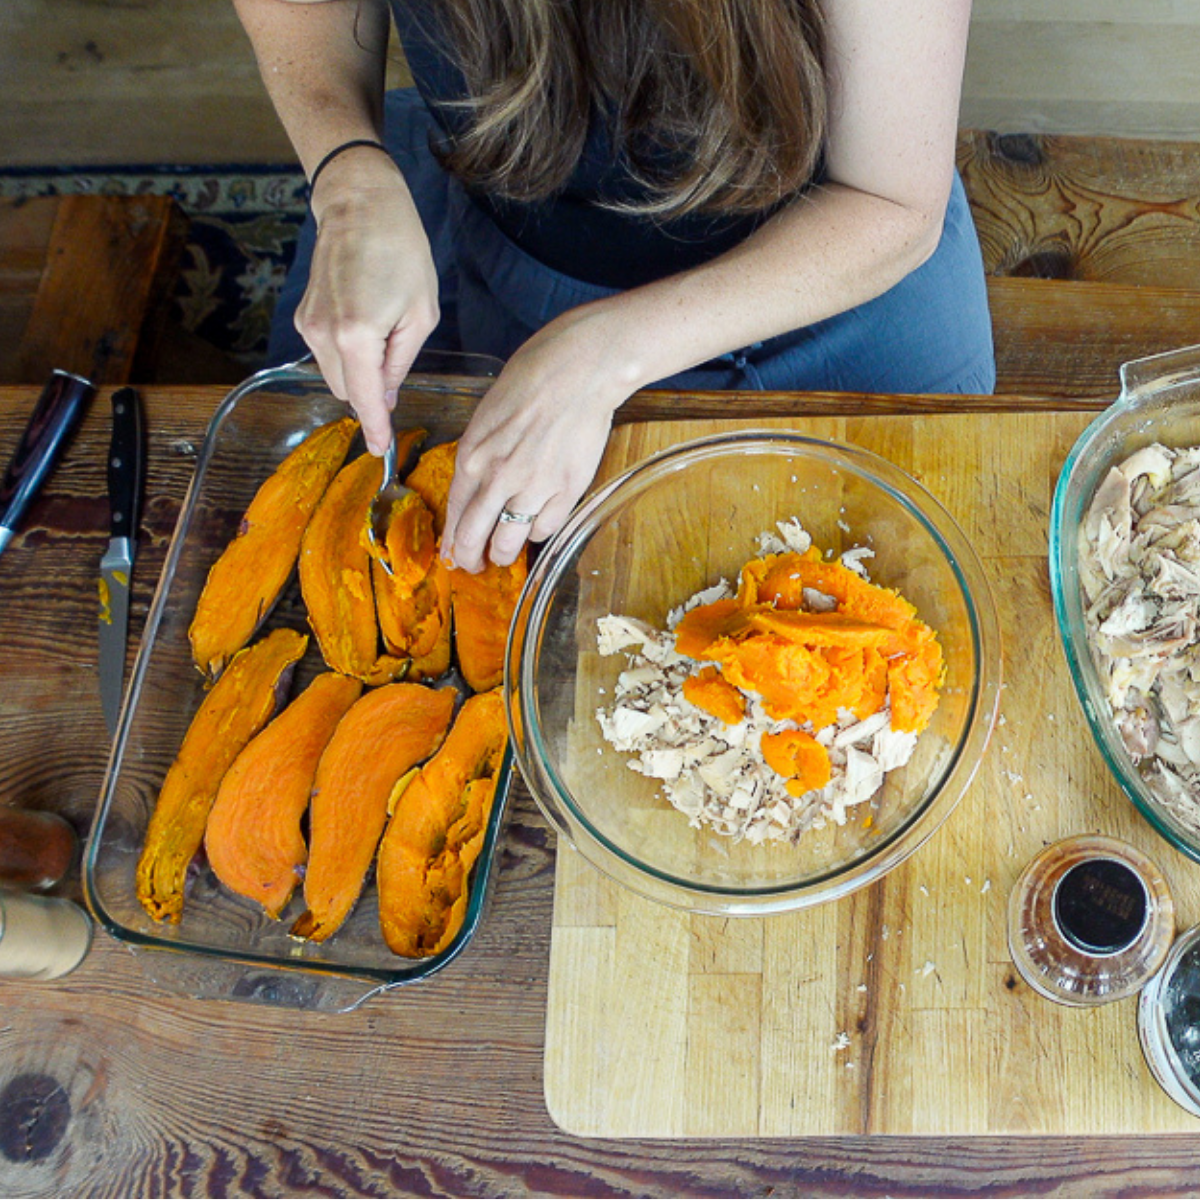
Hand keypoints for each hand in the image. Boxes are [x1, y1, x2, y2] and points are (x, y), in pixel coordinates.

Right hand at [297, 150, 439, 454]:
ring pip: (334, 375)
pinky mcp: (303, 316)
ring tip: (382, 328)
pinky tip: (365, 319)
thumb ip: (401, 362)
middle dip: (371, 392)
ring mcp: (308, 326)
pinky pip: (326, 353)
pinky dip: (346, 353)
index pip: (365, 399)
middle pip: (347, 391)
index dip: (375, 428)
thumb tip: (386, 395)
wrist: (358, 204)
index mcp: (357, 337)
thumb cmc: (400, 250)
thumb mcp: (420, 314)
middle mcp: (323, 335)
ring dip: (358, 371)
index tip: (379, 452)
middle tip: (396, 358)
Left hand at [441, 307, 635, 571]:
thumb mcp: (487, 416)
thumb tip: (476, 489)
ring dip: (504, 554)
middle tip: (476, 566)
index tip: (455, 551)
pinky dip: (538, 531)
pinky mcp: (565, 491)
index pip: (454, 512)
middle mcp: (496, 477)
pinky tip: (538, 521)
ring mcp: (531, 487)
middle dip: (471, 559)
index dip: (453, 539)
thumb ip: (479, 455)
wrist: (576, 370)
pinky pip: (544, 529)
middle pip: (473, 537)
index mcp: (471, 455)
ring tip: (506, 554)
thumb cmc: (532, 380)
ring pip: (507, 543)